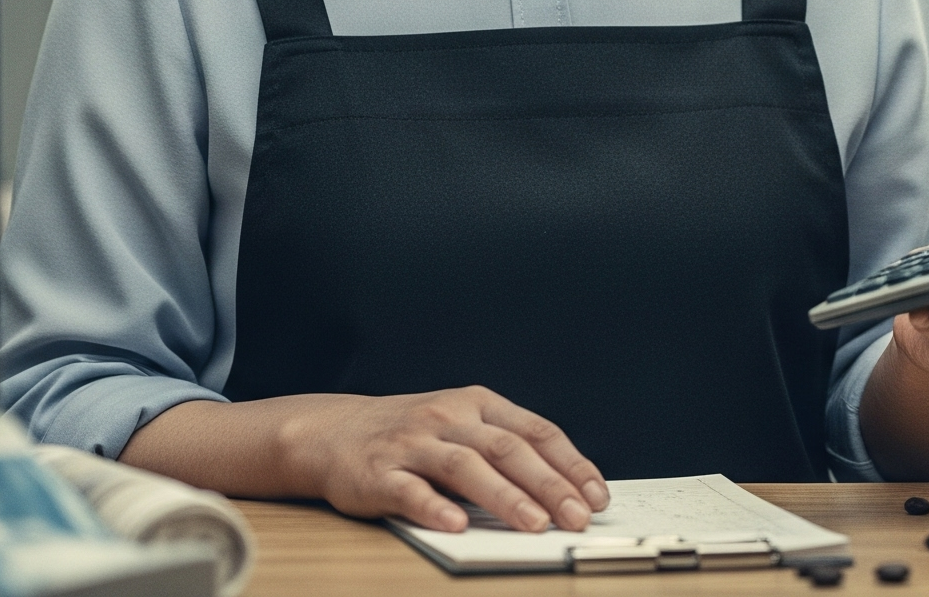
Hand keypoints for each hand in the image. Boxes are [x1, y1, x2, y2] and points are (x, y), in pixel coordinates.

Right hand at [299, 387, 607, 532]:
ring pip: (465, 467)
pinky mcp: (377, 473)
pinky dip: (435, 507)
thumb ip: (504, 448)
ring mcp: (412, 443)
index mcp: (477, 403)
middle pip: (507, 449)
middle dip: (549, 485)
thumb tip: (565, 491)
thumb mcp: (461, 424)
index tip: (597, 496)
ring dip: (504, 497)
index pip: (536, 431)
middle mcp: (447, 417)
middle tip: (577, 518)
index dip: (570, 464)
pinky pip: (409, 491)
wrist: (332, 431)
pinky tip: (458, 525)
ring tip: (535, 525)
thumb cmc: (413, 434)